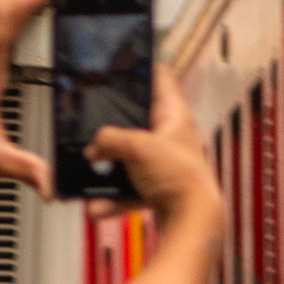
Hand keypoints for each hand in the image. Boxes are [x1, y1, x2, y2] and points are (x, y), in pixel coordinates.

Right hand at [90, 64, 221, 228]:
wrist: (192, 222)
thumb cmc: (181, 180)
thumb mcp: (137, 147)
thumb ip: (109, 139)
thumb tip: (95, 146)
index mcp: (174, 115)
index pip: (161, 77)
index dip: (142, 66)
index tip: (122, 61)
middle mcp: (170, 136)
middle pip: (137, 120)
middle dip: (112, 128)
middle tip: (93, 124)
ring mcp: (164, 163)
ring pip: (128, 159)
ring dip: (107, 169)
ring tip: (91, 172)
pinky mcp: (158, 188)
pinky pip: (128, 189)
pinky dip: (112, 198)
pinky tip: (97, 206)